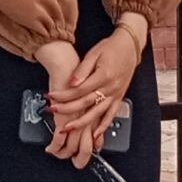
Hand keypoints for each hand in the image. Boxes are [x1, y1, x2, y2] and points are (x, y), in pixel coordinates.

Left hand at [47, 29, 139, 167]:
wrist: (129, 46)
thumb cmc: (111, 48)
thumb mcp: (94, 53)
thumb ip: (83, 70)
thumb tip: (72, 83)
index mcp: (103, 76)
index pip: (79, 90)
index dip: (64, 95)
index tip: (51, 97)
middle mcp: (110, 88)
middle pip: (86, 103)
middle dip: (67, 110)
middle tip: (53, 111)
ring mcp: (115, 94)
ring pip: (97, 113)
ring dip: (82, 123)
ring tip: (68, 129)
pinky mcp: (119, 97)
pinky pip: (111, 115)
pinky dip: (103, 126)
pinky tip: (95, 135)